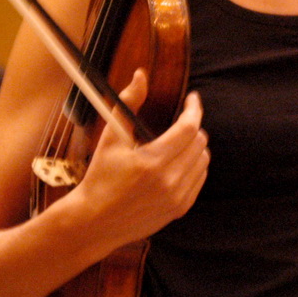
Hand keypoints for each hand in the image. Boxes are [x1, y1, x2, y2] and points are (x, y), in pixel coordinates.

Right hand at [74, 69, 209, 250]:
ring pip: (203, 160)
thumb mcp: (110, 138)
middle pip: (199, 142)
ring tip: (179, 141)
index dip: (194, 109)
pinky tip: (180, 161)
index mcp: (152, 161)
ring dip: (196, 145)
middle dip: (193, 126)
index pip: (188, 128)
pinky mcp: (179, 209)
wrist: (94, 221)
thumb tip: (141, 74)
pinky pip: (199, 179)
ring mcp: (177, 198)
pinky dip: (195, 166)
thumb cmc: (100, 177)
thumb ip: (127, 103)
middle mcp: (169, 181)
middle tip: (181, 120)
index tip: (192, 98)